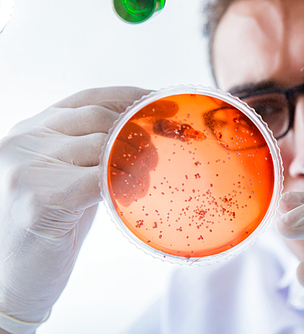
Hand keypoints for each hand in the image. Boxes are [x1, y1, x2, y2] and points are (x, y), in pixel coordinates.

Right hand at [0, 87, 150, 333]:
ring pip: (102, 146)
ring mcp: (26, 168)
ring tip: (143, 182)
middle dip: (139, 132)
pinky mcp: (38, 199)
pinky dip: (124, 185)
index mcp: (32, 129)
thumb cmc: (54, 224)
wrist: (17, 277)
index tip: (164, 106)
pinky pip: (99, 179)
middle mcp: (24, 140)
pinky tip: (130, 197)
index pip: (89, 98)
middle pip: (100, 119)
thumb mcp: (72, 175)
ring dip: (136, 161)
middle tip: (159, 155)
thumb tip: (147, 130)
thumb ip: (96, 150)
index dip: (131, 97)